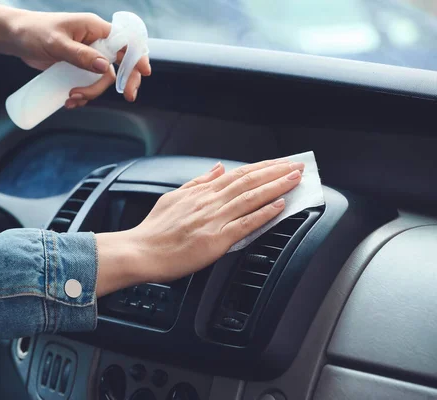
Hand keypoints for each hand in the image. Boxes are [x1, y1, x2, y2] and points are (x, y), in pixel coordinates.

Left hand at [0, 2, 150, 106]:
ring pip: (103, 79)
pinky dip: (83, 96)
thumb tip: (104, 67)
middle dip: (124, 82)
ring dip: (92, 93)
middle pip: (120, 64)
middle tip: (128, 98)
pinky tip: (68, 101)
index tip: (144, 72)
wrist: (16, 38)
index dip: (138, 56)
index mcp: (95, 29)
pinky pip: (89, 85)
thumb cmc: (34, 32)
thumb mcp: (56, 43)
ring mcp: (88, 57)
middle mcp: (95, 42)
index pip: (125, 41)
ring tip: (71, 99)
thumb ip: (80, 55)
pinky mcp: (78, 68)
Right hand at [95, 158, 303, 295]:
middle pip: (249, 181)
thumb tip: (216, 167)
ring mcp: (214, 220)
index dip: (262, 167)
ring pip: (250, 198)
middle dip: (276, 171)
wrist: (141, 252)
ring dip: (275, 186)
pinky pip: (245, 224)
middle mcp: (209, 202)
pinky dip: (263, 213)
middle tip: (298, 166)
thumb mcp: (173, 196)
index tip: (280, 162)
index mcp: (200, 192)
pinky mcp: (215, 240)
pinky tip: (279, 206)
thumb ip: (197, 182)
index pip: (237, 174)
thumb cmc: (154, 230)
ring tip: (295, 180)